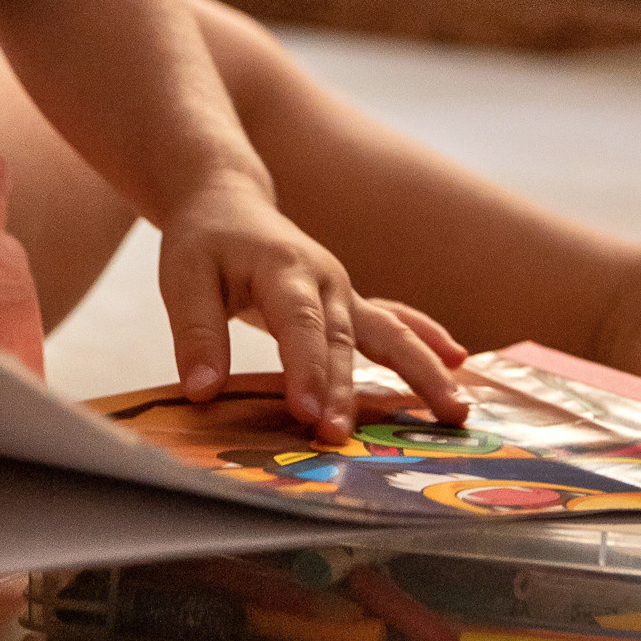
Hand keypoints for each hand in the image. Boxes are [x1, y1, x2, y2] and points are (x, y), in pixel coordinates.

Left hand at [155, 182, 470, 442]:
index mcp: (283, 269)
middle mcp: (324, 279)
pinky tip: (458, 362)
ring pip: (388, 332)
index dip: (306, 369)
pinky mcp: (349, 304)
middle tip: (341, 438)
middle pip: (341, 339)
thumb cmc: (205, 242)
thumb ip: (196, 334)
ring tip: (455, 411)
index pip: (299, 323)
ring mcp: (343, 292)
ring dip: (421, 371)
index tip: (307, 414)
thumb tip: (202, 393)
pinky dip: (426, 340)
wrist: (231, 202)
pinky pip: (393, 322)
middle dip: (345, 391)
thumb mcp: (183, 278)